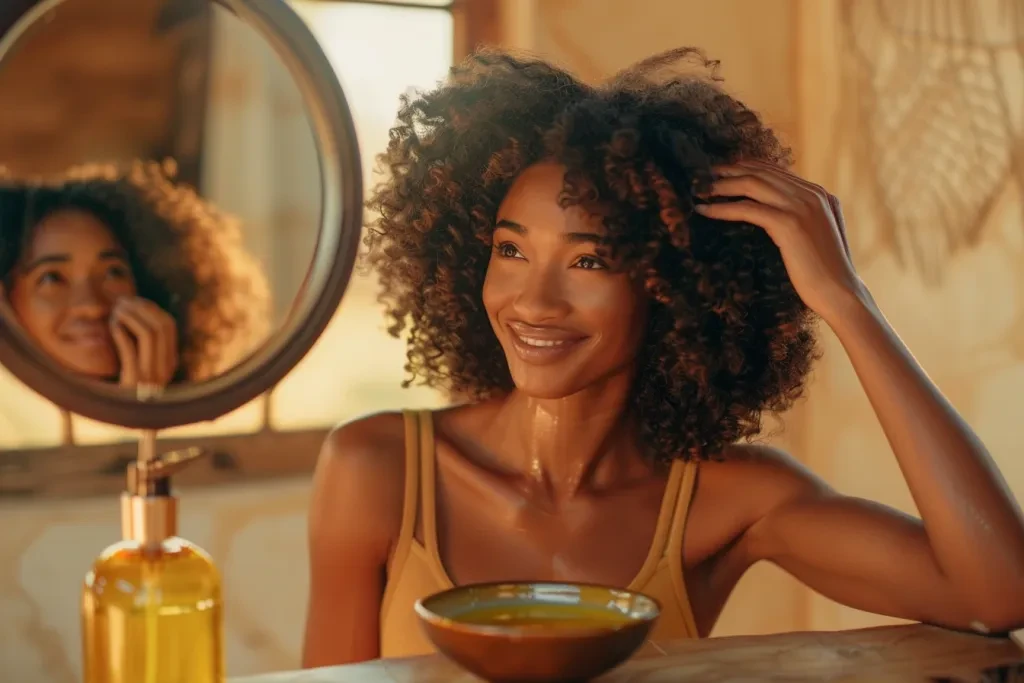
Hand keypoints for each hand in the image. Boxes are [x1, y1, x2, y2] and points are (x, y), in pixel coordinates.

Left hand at [109, 297, 178, 389]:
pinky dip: (121, 332)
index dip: (151, 308)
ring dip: (131, 316)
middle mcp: (165, 368)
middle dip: (140, 308)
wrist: (120, 422)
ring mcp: (151, 375)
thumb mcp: (138, 369)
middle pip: (160, 326)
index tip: (133, 302)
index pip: (168, 326)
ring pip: (149, 333)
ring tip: (115, 311)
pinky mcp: (134, 381)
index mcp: (169, 363)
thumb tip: (136, 314)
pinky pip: (130, 348)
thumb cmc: (124, 393)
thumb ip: (142, 348)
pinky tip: (112, 325)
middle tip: (121, 301)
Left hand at [694, 160, 861, 318]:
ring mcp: (802, 206)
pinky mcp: (789, 223)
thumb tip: (772, 215)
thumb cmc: (824, 273)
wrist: (840, 293)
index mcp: (819, 194)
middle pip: (762, 172)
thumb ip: (801, 218)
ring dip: (722, 185)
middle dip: (729, 171)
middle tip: (703, 175)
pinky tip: (705, 210)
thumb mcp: (815, 236)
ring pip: (752, 184)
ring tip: (699, 189)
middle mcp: (812, 194)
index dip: (746, 167)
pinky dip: (723, 207)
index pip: (776, 171)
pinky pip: (748, 208)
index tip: (722, 171)